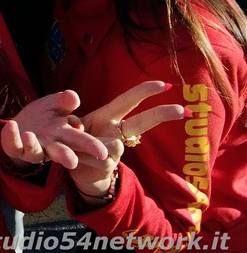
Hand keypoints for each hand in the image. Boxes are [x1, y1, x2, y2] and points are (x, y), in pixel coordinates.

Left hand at [3, 90, 107, 169]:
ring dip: (33, 146)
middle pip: (62, 153)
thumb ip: (64, 101)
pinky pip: (14, 145)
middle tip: (73, 162)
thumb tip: (74, 96)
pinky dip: (12, 136)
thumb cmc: (45, 115)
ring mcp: (34, 148)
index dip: (91, 146)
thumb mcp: (55, 104)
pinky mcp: (16, 148)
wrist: (23, 123)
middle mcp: (51, 145)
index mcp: (65, 134)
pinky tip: (12, 124)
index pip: (81, 140)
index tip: (102, 152)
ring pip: (36, 153)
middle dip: (67, 157)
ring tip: (30, 136)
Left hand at [68, 80, 184, 200]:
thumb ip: (71, 120)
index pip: (127, 101)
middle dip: (160, 114)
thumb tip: (75, 124)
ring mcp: (115, 150)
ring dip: (94, 146)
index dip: (144, 92)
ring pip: (116, 146)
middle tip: (182, 109)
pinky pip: (98, 160)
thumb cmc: (75, 138)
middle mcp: (115, 132)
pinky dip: (82, 158)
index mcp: (107, 116)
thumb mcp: (69, 124)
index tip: (165, 84)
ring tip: (78, 147)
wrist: (74, 167)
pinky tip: (76, 160)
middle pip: (141, 122)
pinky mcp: (108, 166)